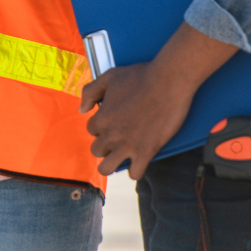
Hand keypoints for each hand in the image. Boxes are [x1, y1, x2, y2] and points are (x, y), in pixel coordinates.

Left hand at [78, 23, 236, 178]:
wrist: (168, 81)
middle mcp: (111, 134)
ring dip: (112, 164)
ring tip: (120, 158)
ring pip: (107, 168)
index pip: (91, 130)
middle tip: (118, 139)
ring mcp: (128, 145)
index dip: (101, 127)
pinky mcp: (146, 152)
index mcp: (101, 117)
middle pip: (97, 150)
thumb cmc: (140, 76)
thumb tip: (81, 109)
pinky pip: (134, 174)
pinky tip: (139, 163)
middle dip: (105, 145)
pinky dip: (135, 171)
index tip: (112, 124)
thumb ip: (90, 91)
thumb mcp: (109, 77)